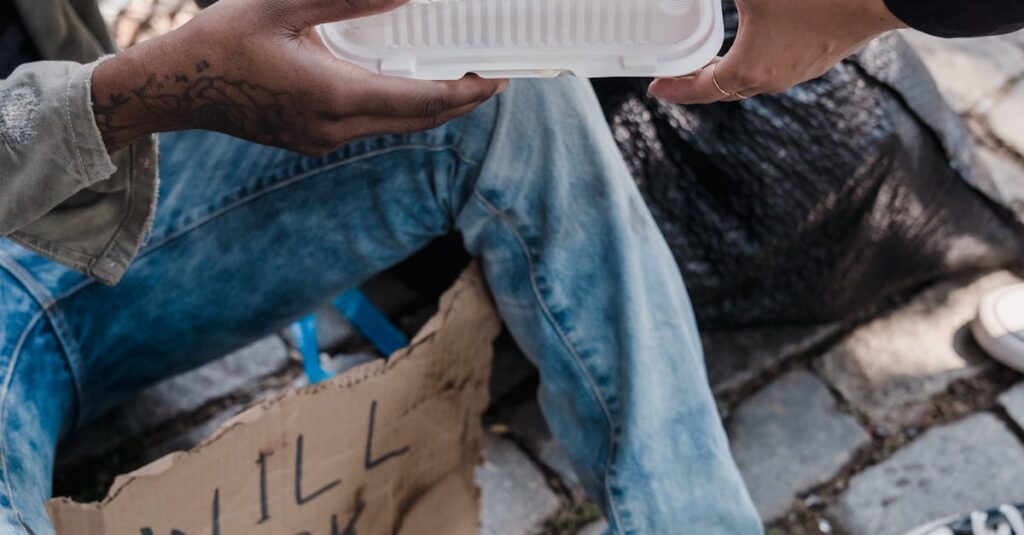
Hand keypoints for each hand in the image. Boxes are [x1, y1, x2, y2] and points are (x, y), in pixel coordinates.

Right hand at [91, 0, 507, 154]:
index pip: (421, 101)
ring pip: (397, 127)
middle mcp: (334, 128)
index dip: (466, 92)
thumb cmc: (222, 41)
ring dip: (432, 106)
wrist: (176, 88)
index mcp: (332, 96)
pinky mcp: (314, 141)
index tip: (499, 78)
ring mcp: (324, 140)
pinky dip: (400, 108)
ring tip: (459, 79)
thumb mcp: (283, 5)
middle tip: (493, 78)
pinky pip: (372, 126)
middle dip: (460, 101)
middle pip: (418, 121)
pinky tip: (405, 85)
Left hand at [648, 0, 905, 103]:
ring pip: (753, 77)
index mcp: (750, 69)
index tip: (654, 88)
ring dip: (728, 69)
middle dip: (698, 81)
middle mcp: (775, 78)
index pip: (701, 89)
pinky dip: (757, 57)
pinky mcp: (824, 54)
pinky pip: (779, 63)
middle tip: (678, 73)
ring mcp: (803, 69)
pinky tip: (757, 39)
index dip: (674, 88)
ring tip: (713, 57)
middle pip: (724, 88)